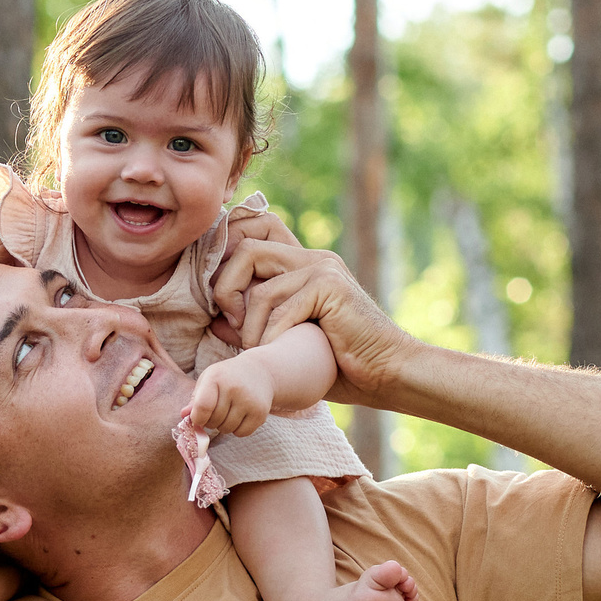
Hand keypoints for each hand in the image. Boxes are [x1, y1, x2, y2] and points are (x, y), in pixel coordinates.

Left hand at [189, 352, 275, 437]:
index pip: (203, 407)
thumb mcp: (208, 380)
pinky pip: (241, 433)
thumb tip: (184, 415)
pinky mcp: (260, 412)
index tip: (198, 418)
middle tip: (216, 412)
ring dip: (224, 426)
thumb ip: (195, 399)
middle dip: (211, 422)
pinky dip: (237, 430)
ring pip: (227, 429)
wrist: (259, 371)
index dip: (197, 418)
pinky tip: (240, 416)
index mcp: (216, 378)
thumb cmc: (227, 377)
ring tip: (228, 412)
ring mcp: (249, 401)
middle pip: (214, 421)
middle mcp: (234, 388)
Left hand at [209, 240, 417, 406]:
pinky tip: (280, 351)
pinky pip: (281, 308)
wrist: (387, 372)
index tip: (218, 295)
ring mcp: (323, 269)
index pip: (256, 227)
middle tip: (232, 323)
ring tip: (259, 349)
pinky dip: (273, 336)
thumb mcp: (284, 341)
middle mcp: (312, 258)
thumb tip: (214, 319)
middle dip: (226, 287)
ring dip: (250, 326)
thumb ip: (252, 326)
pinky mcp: (331, 287)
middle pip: (247, 248)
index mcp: (301, 264)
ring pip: (260, 286)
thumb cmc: (337, 363)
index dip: (227, 249)